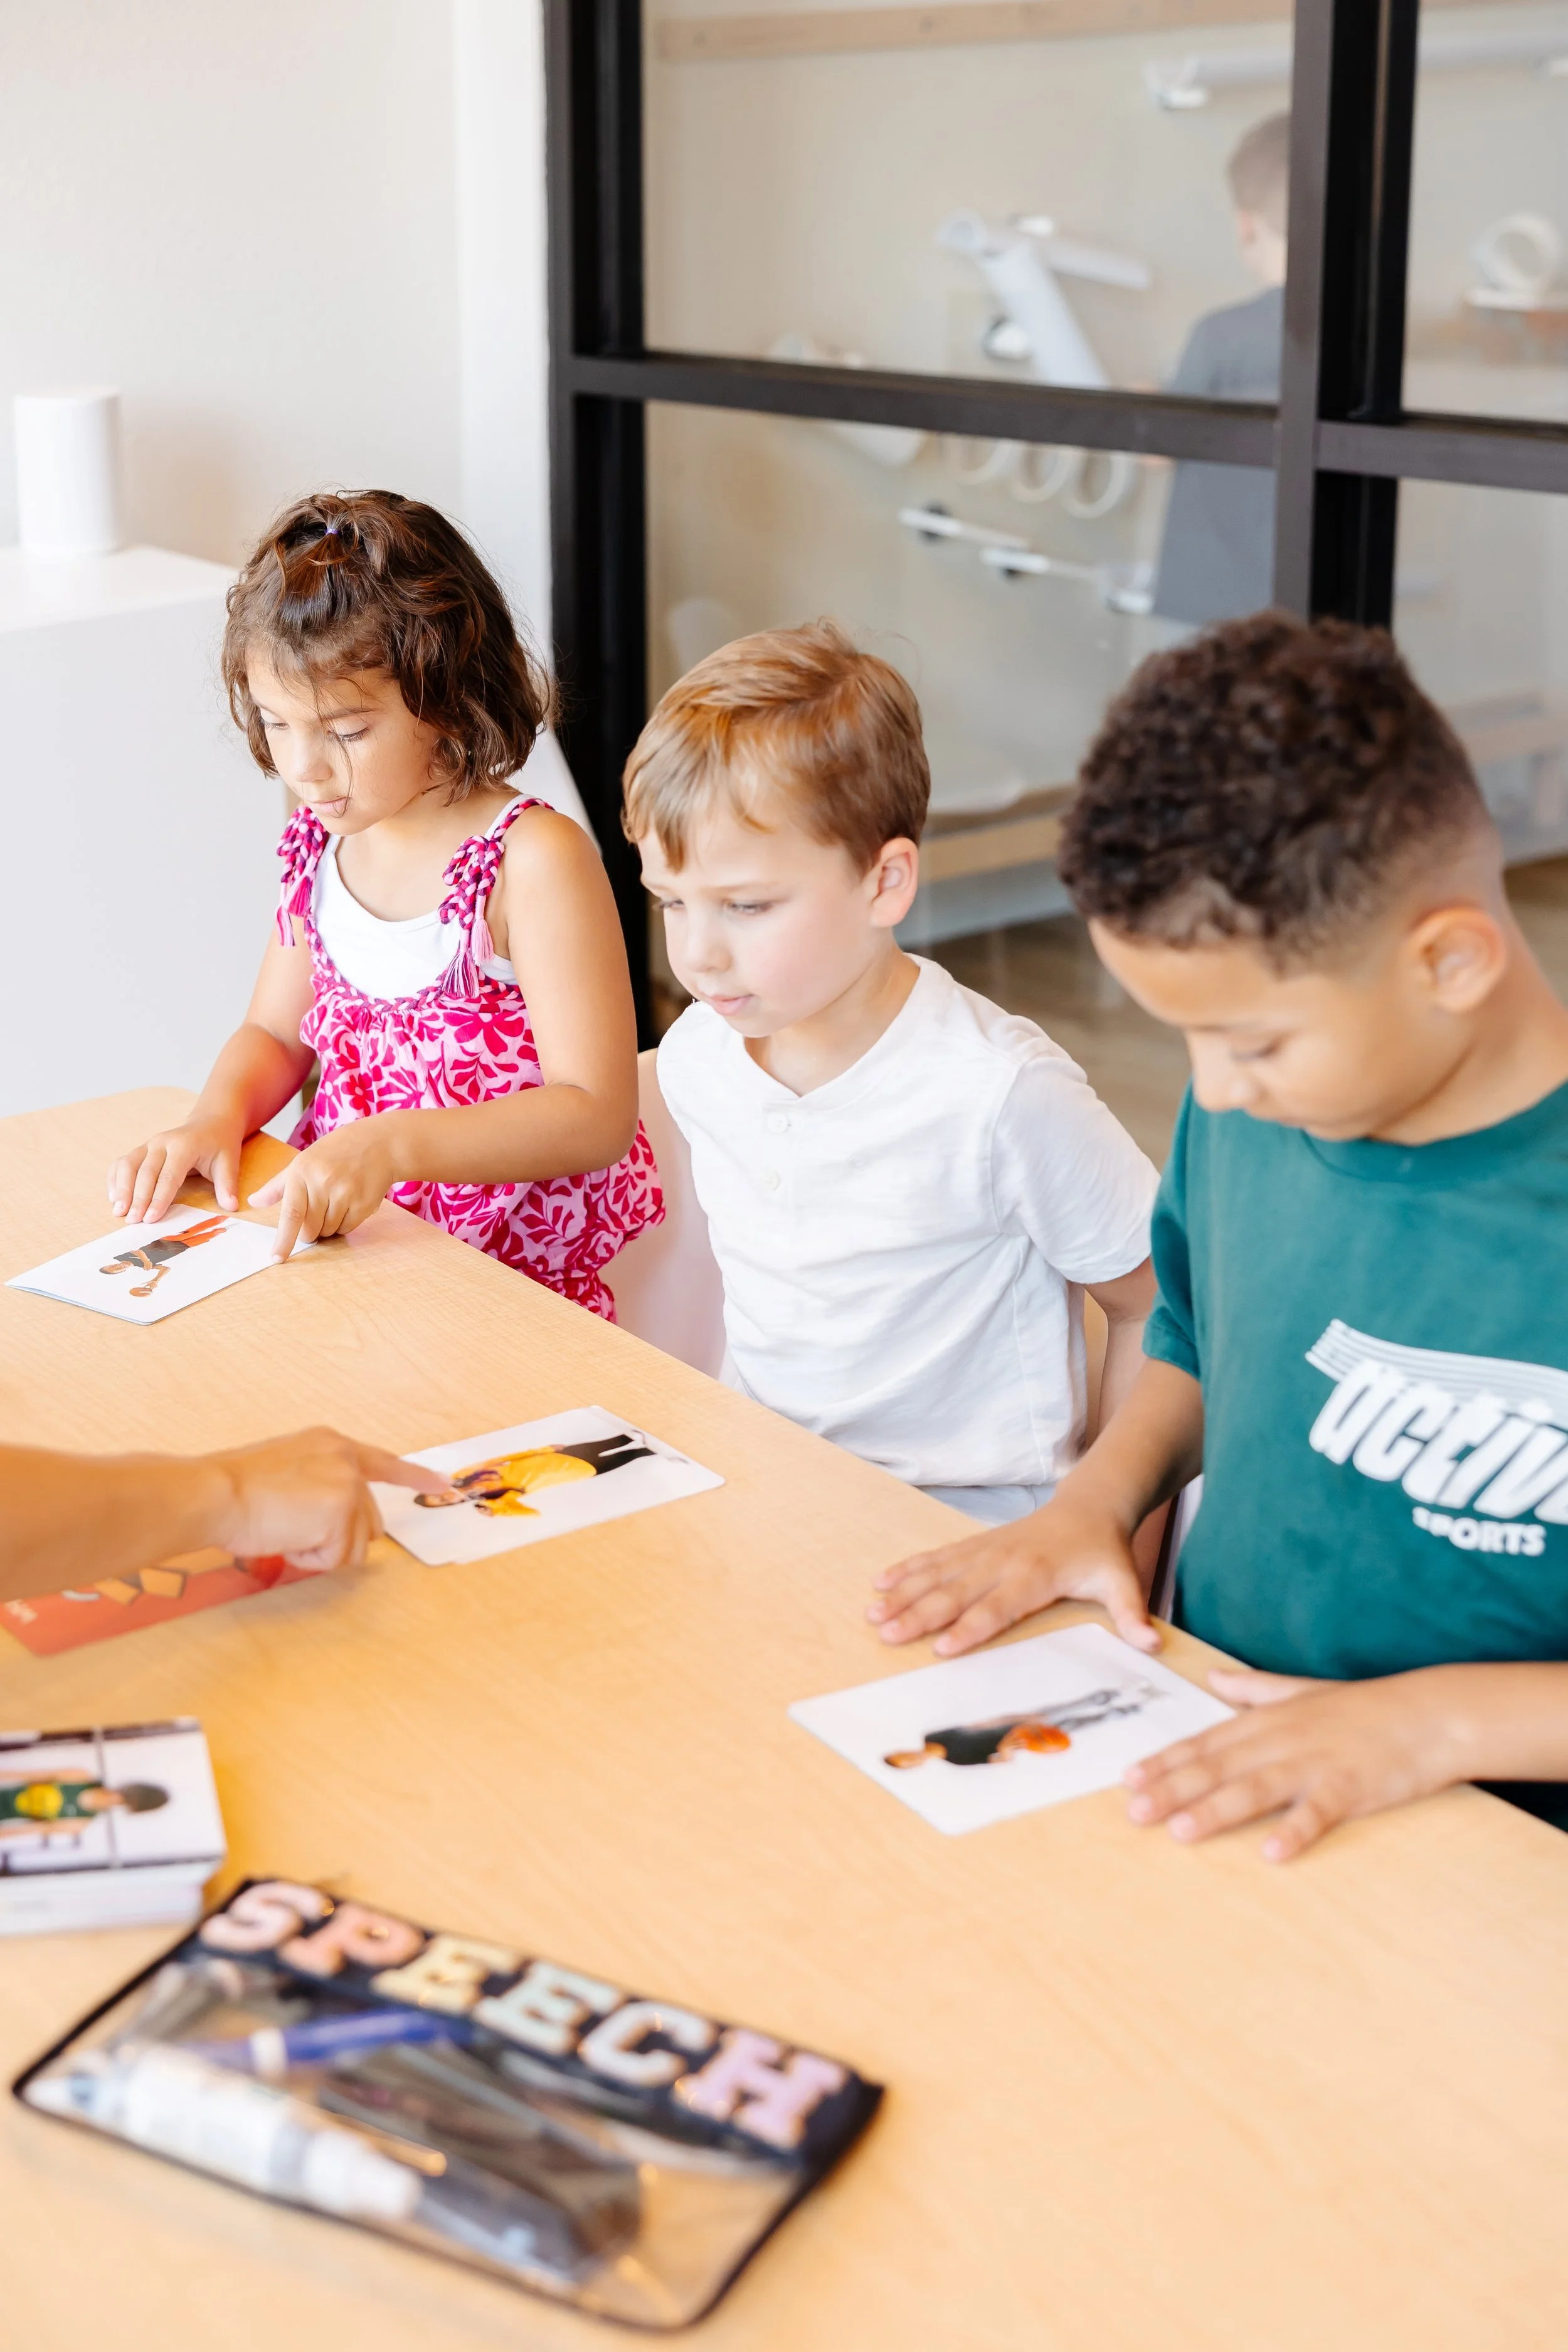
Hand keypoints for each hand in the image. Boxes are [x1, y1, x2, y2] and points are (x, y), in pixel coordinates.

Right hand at [109, 1115, 245, 1223]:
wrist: (211, 1122)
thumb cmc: (219, 1144)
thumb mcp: (229, 1161)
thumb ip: (227, 1184)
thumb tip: (231, 1207)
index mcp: (184, 1146)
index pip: (169, 1175)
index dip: (159, 1198)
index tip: (151, 1218)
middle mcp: (161, 1143)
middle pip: (145, 1172)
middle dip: (138, 1198)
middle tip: (132, 1221)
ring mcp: (148, 1145)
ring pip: (128, 1165)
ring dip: (121, 1189)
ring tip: (118, 1211)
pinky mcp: (141, 1150)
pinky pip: (122, 1163)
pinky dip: (115, 1179)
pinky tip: (113, 1198)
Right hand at [202, 1426, 451, 1571]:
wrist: (215, 1492)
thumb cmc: (235, 1488)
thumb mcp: (287, 1470)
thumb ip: (320, 1485)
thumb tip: (341, 1521)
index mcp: (331, 1444)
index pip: (384, 1462)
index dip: (415, 1476)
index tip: (443, 1484)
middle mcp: (347, 1460)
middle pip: (369, 1521)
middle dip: (339, 1538)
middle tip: (293, 1529)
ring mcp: (347, 1486)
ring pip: (354, 1546)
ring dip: (319, 1550)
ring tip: (283, 1529)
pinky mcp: (341, 1514)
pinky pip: (337, 1559)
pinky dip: (309, 1559)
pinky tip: (285, 1539)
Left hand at [249, 1120, 400, 1259]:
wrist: (379, 1144)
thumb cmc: (337, 1152)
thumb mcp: (303, 1161)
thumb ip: (278, 1185)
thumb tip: (254, 1201)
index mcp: (303, 1172)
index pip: (291, 1213)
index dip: (283, 1239)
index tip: (276, 1257)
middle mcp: (323, 1183)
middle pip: (309, 1229)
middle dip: (309, 1231)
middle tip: (317, 1212)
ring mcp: (346, 1194)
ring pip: (328, 1231)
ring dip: (328, 1226)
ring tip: (336, 1202)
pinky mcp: (363, 1203)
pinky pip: (347, 1228)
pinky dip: (344, 1223)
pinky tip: (349, 1203)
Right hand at [867, 1493, 1159, 1656]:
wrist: (1089, 1504)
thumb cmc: (1102, 1550)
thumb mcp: (1123, 1580)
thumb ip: (1132, 1615)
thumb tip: (1152, 1646)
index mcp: (1035, 1574)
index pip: (998, 1606)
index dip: (970, 1628)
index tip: (942, 1648)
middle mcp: (1003, 1560)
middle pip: (956, 1592)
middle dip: (919, 1615)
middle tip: (887, 1634)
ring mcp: (985, 1550)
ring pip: (938, 1573)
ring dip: (903, 1593)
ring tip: (873, 1612)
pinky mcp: (975, 1544)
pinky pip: (937, 1557)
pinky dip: (907, 1569)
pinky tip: (881, 1581)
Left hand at [1124, 1666, 1468, 1861]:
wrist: (1428, 1713)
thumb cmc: (1365, 1707)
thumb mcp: (1303, 1691)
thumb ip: (1255, 1689)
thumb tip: (1214, 1680)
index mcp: (1268, 1720)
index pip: (1206, 1742)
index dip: (1166, 1761)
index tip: (1128, 1778)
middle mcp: (1283, 1739)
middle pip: (1219, 1766)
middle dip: (1173, 1789)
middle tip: (1134, 1812)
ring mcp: (1315, 1763)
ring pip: (1256, 1788)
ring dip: (1216, 1809)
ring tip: (1180, 1831)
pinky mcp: (1351, 1786)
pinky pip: (1318, 1812)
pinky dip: (1294, 1831)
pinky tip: (1271, 1853)